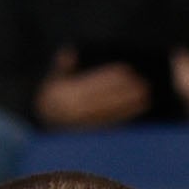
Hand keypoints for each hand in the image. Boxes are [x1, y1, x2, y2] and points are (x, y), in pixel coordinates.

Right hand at [33, 55, 149, 127]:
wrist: (43, 120)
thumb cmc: (53, 94)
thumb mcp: (52, 78)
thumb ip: (62, 66)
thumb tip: (70, 53)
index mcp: (66, 97)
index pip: (93, 85)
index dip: (110, 77)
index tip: (127, 70)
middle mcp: (75, 113)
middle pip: (104, 101)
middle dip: (125, 93)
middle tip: (143, 85)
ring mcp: (83, 126)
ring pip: (110, 115)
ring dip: (129, 107)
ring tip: (145, 97)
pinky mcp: (90, 135)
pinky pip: (109, 126)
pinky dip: (124, 118)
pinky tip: (137, 110)